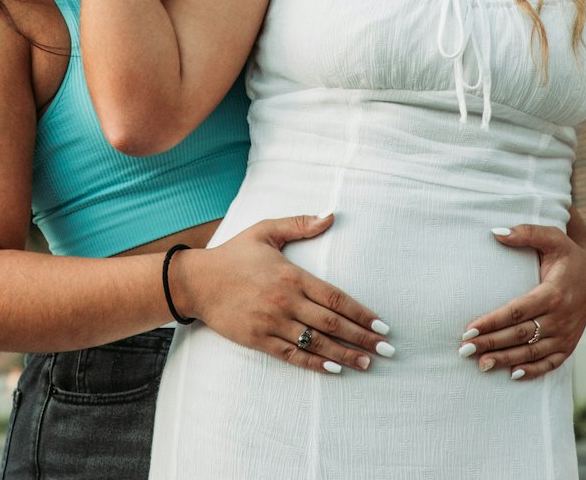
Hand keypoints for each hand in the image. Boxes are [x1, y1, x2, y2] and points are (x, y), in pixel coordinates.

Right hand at [172, 214, 394, 375]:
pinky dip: (315, 363)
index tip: (382, 324)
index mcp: (292, 275)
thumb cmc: (235, 254)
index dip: (361, 312)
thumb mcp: (266, 231)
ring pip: (316, 343)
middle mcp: (286, 301)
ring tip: (368, 363)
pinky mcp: (258, 339)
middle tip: (387, 349)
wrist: (198, 281)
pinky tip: (334, 369)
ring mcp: (272, 323)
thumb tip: (331, 215)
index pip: (335, 297)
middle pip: (332, 324)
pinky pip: (292, 355)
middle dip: (362, 337)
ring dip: (345, 354)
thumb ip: (299, 224)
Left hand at [459, 223, 585, 380]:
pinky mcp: (569, 345)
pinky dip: (533, 370)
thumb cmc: (568, 255)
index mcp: (553, 293)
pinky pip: (550, 363)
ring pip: (532, 352)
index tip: (469, 328)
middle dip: (491, 343)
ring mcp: (566, 335)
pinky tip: (513, 375)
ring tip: (481, 365)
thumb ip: (526, 233)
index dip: (492, 321)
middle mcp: (560, 318)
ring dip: (506, 359)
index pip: (516, 311)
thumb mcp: (552, 237)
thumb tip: (496, 232)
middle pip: (520, 335)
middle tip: (465, 350)